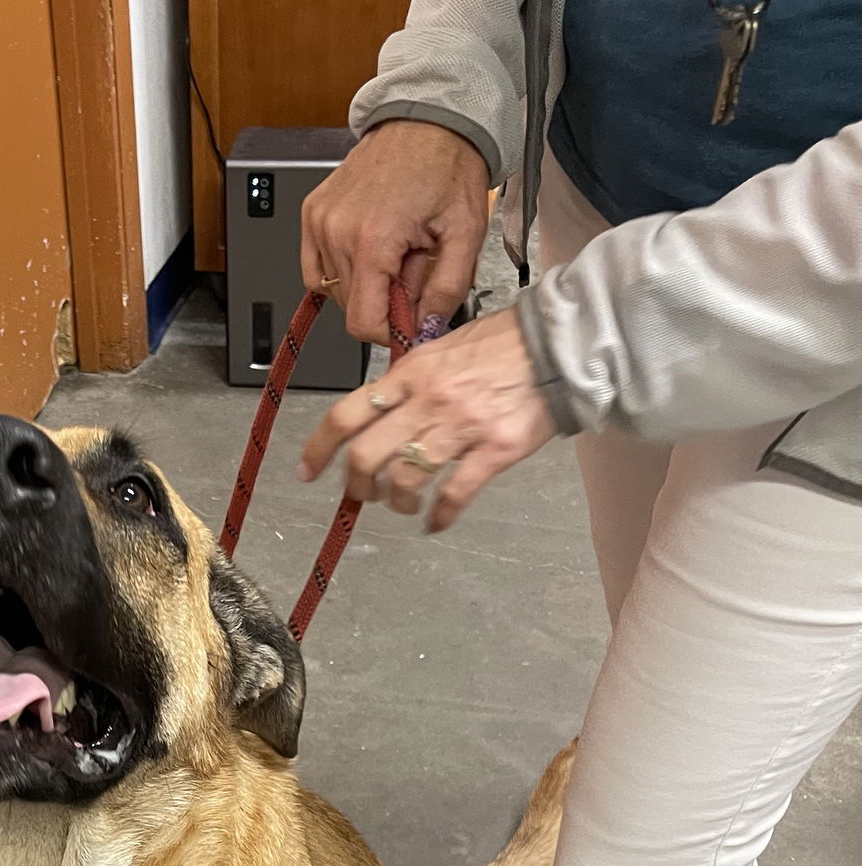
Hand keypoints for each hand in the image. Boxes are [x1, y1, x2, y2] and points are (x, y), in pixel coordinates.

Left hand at [298, 307, 555, 533]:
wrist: (558, 344)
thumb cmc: (502, 343)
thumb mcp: (441, 349)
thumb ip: (409, 381)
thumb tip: (379, 409)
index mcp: (411, 374)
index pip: (348, 414)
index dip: (321, 447)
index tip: (308, 471)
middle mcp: (429, 401)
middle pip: (368, 455)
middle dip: (357, 484)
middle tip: (363, 495)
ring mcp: (462, 427)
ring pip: (405, 479)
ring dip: (396, 502)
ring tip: (403, 505)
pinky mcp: (496, 450)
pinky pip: (455, 494)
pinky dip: (439, 516)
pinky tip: (436, 522)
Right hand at [300, 121, 489, 343]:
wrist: (429, 119)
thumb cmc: (447, 164)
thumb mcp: (465, 234)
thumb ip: (446, 291)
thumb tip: (426, 328)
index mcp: (372, 240)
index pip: (362, 323)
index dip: (390, 331)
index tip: (410, 317)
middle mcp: (336, 231)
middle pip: (351, 307)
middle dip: (385, 298)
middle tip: (413, 264)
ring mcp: (319, 221)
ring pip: (334, 290)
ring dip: (366, 282)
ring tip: (395, 248)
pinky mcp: (312, 213)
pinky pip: (317, 268)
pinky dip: (343, 269)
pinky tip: (371, 249)